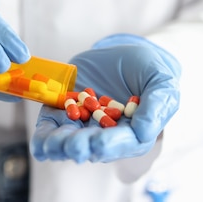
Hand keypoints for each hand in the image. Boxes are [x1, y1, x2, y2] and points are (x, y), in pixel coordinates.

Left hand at [30, 34, 179, 162]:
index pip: (123, 143)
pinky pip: (53, 127)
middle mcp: (108, 135)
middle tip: (72, 145)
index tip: (97, 144)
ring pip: (69, 141)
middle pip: (92, 146)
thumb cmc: (150, 71)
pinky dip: (46, 134)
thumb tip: (144, 133)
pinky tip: (40, 142)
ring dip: (59, 145)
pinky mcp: (66, 112)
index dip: (110, 144)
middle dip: (80, 146)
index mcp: (135, 133)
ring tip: (50, 146)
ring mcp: (85, 125)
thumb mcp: (162, 82)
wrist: (126, 55)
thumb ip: (157, 106)